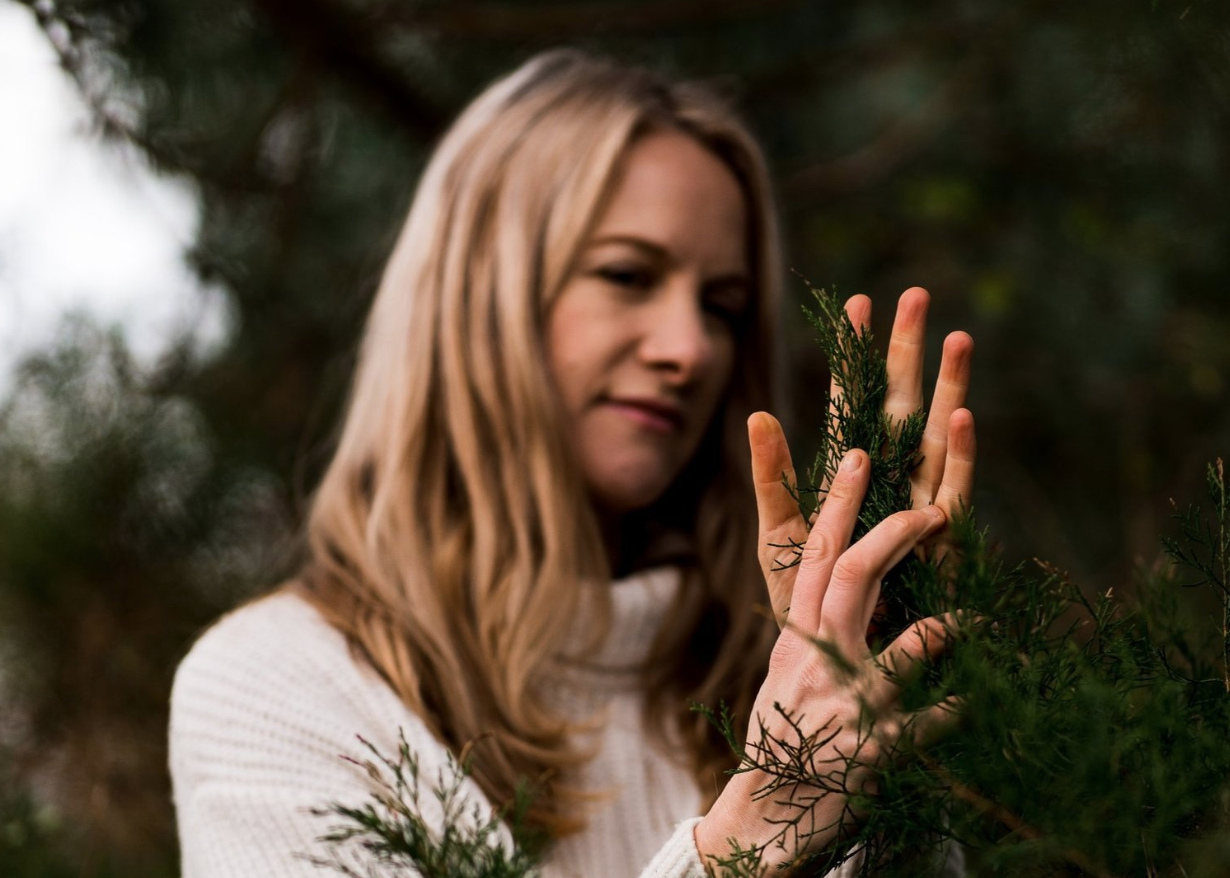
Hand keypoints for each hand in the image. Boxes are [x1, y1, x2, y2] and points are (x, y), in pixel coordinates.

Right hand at [697, 449, 958, 871]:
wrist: (762, 819)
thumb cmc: (780, 742)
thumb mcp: (786, 678)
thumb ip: (811, 634)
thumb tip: (835, 592)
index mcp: (794, 639)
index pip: (813, 557)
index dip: (837, 504)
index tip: (859, 458)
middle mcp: (817, 662)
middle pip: (853, 576)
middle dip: (896, 534)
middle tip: (934, 509)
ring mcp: (848, 705)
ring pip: (908, 645)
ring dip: (951, 629)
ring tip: (978, 620)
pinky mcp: (878, 751)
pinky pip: (933, 721)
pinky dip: (959, 709)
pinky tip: (978, 702)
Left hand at [750, 287, 974, 627]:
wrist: (838, 663)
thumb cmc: (808, 600)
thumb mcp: (780, 535)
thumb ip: (772, 478)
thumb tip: (756, 413)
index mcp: (848, 476)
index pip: (852, 404)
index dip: (855, 357)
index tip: (859, 304)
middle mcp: (888, 482)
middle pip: (900, 406)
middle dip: (906, 354)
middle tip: (915, 296)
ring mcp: (917, 508)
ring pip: (934, 437)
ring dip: (946, 388)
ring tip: (956, 337)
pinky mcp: (939, 545)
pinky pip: (951, 494)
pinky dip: (959, 456)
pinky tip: (961, 415)